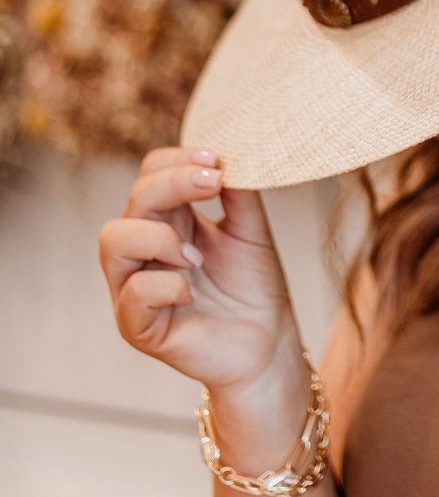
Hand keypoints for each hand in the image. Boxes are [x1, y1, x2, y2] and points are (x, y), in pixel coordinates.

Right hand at [98, 145, 299, 392]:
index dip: (176, 160)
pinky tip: (192, 292)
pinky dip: (166, 285)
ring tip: (197, 255)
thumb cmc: (255, 288)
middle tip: (214, 184)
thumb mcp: (251, 229)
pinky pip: (133, 292)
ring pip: (113, 239)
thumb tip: (229, 153)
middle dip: (173, 183)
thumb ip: (238, 191)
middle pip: (134, 198)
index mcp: (169, 221)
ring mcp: (135, 287)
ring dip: (159, 236)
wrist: (268, 344)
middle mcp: (145, 250)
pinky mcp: (137, 326)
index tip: (216, 160)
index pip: (149, 174)